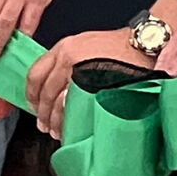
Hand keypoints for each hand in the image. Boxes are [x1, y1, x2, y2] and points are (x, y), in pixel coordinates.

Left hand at [26, 29, 144, 138]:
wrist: (144, 44)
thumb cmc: (120, 46)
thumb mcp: (87, 46)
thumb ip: (69, 63)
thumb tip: (57, 88)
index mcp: (64, 48)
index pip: (36, 73)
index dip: (32, 94)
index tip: (33, 105)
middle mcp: (66, 58)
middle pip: (44, 91)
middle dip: (42, 112)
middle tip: (43, 125)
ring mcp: (79, 71)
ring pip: (56, 102)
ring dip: (54, 119)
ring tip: (56, 131)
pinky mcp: (93, 84)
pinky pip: (73, 106)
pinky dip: (68, 119)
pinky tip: (70, 128)